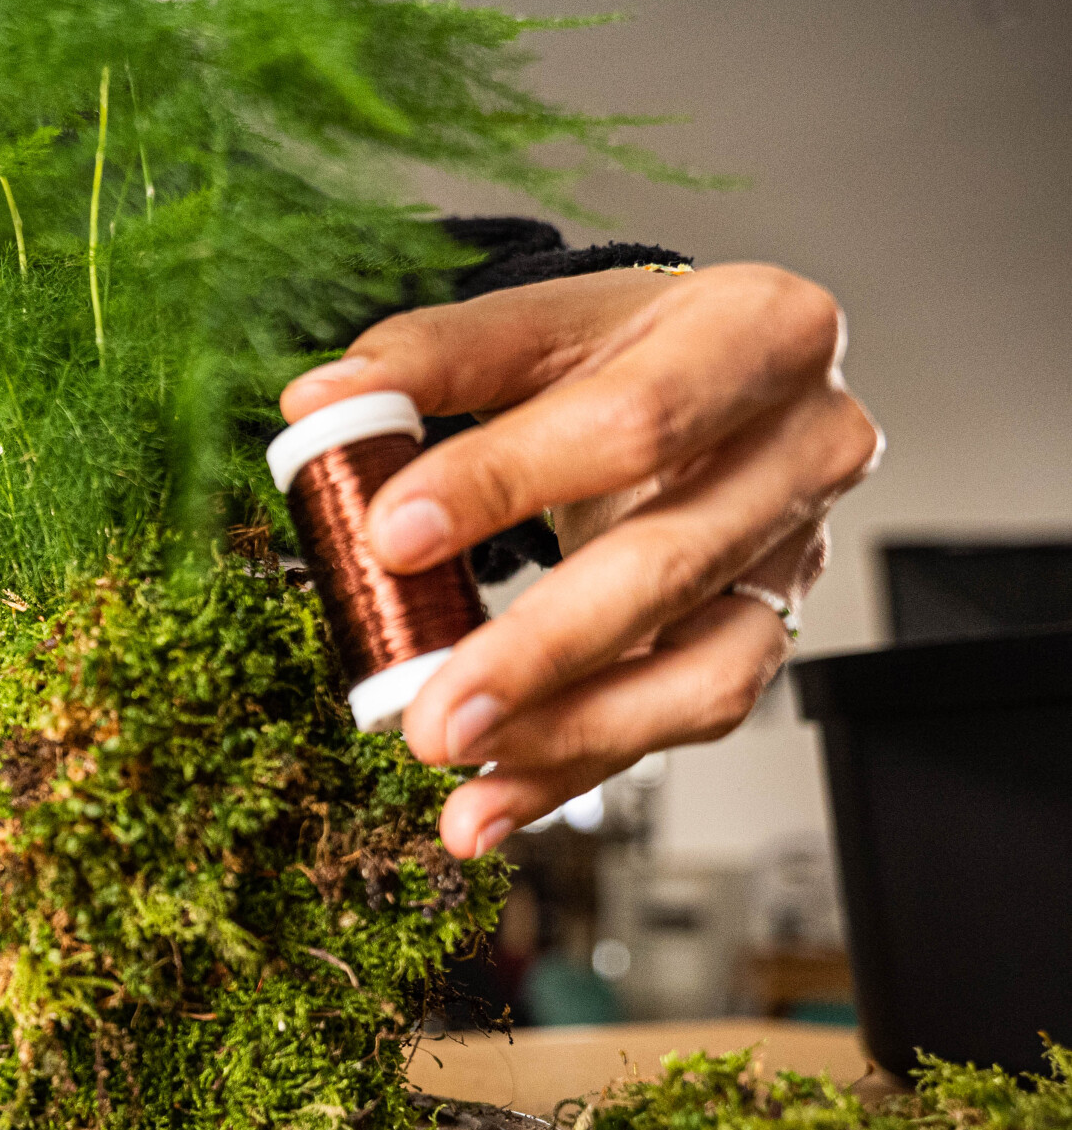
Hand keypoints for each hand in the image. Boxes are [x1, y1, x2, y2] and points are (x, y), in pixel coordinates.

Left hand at [280, 263, 880, 858]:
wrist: (708, 382)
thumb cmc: (623, 349)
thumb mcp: (539, 325)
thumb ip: (430, 358)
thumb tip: (321, 404)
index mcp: (761, 332)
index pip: (634, 420)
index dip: (505, 481)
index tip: (389, 536)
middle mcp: (810, 449)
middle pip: (673, 563)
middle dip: (539, 652)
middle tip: (429, 715)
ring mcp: (796, 557)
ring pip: (704, 673)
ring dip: (570, 737)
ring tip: (457, 774)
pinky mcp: (766, 637)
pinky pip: (679, 722)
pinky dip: (575, 770)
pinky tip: (489, 803)